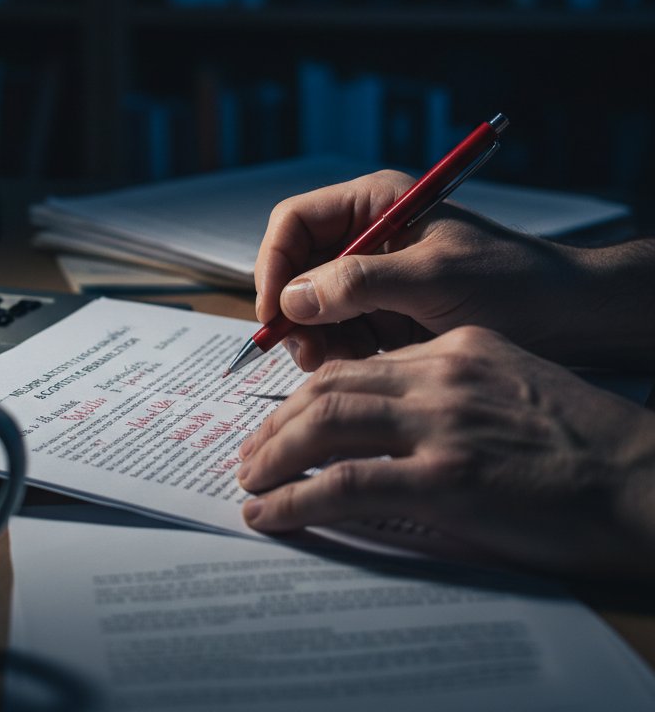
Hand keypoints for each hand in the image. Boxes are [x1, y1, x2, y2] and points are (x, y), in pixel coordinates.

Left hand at [236, 326, 654, 575]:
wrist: (646, 479)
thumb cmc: (588, 442)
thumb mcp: (514, 383)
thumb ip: (451, 388)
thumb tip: (395, 415)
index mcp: (456, 350)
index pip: (359, 366)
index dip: (310, 395)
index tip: (286, 420)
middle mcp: (440, 376)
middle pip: (329, 388)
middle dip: (278, 422)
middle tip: (251, 453)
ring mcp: (440, 425)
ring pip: (324, 424)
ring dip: (274, 454)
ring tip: (249, 480)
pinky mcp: (445, 480)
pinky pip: (346, 485)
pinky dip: (296, 499)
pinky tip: (271, 514)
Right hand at [255, 170, 652, 372]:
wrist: (569, 318)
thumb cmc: (511, 283)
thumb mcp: (432, 278)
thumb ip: (358, 283)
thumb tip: (291, 299)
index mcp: (374, 203)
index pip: (294, 221)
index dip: (273, 264)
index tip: (273, 312)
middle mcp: (367, 234)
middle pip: (297, 266)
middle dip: (294, 309)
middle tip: (304, 351)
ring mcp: (375, 274)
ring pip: (313, 303)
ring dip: (315, 335)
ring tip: (334, 362)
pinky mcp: (385, 309)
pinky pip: (340, 329)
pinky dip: (339, 350)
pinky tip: (360, 363)